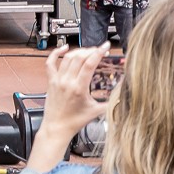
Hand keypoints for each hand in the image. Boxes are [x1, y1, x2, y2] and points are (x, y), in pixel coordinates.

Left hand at [29, 44, 109, 170]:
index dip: (99, 52)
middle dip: (91, 50)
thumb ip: (110, 103)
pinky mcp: (50, 81)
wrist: (56, 127)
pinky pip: (50, 63)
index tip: (106, 46)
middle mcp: (66, 81)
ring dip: (79, 51)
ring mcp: (57, 80)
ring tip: (88, 51)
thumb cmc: (74, 121)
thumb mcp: (96, 111)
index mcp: (78, 88)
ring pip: (67, 58)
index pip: (89, 64)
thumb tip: (123, 96)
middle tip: (100, 50)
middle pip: (79, 57)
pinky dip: (56, 53)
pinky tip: (64, 48)